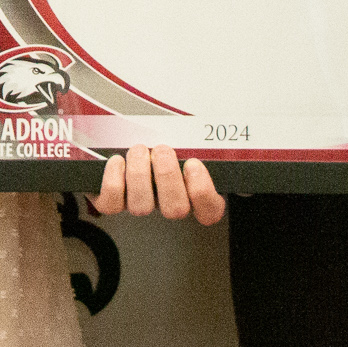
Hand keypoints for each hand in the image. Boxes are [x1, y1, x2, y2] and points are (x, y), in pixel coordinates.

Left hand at [89, 145, 225, 225]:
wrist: (122, 138)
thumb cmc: (162, 136)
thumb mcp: (189, 136)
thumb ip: (207, 142)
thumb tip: (235, 136)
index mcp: (191, 190)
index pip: (209, 210)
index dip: (203, 192)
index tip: (194, 164)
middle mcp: (166, 202)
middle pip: (175, 209)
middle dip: (168, 177)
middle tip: (162, 150)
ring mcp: (140, 203)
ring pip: (142, 207)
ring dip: (140, 175)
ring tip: (139, 149)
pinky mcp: (112, 201)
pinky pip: (112, 204)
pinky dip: (114, 181)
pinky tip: (117, 161)